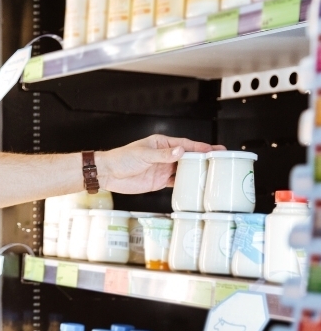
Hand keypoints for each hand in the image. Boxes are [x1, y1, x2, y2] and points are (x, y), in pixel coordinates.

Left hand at [96, 134, 224, 193]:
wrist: (109, 174)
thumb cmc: (122, 158)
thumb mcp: (143, 154)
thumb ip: (163, 155)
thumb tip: (180, 151)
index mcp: (162, 144)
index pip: (186, 145)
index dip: (201, 148)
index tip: (216, 149)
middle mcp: (165, 156)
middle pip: (188, 157)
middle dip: (204, 159)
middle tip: (222, 161)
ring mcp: (163, 169)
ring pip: (184, 170)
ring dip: (197, 172)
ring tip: (214, 174)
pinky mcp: (159, 181)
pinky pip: (176, 182)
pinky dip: (186, 184)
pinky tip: (196, 186)